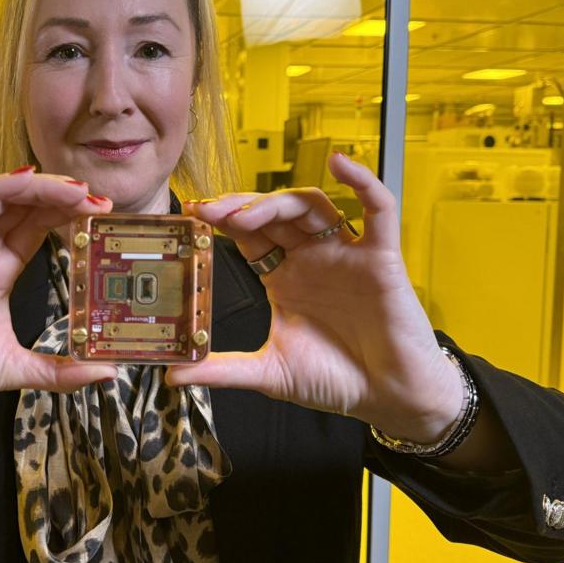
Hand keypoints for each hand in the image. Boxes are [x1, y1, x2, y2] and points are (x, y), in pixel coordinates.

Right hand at [0, 168, 117, 430]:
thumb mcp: (13, 369)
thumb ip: (58, 371)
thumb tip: (108, 373)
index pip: (39, 226)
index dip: (70, 214)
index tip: (105, 214)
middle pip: (25, 204)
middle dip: (63, 195)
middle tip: (99, 199)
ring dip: (37, 187)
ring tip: (73, 190)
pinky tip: (24, 183)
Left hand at [167, 153, 462, 443]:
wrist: (389, 397)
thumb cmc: (337, 380)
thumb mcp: (269, 372)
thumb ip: (222, 370)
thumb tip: (174, 373)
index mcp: (286, 277)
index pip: (248, 235)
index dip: (222, 220)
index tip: (193, 212)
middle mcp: (313, 258)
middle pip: (273, 213)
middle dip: (240, 207)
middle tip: (210, 211)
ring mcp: (346, 253)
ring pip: (311, 205)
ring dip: (277, 202)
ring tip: (246, 214)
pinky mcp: (381, 256)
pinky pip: (379, 208)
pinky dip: (363, 181)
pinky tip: (342, 164)